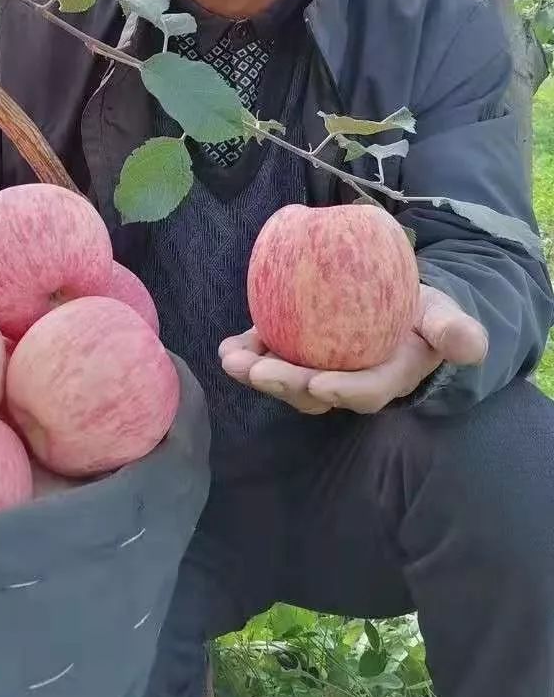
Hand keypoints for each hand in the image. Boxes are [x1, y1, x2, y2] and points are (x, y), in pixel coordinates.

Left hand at [218, 285, 487, 415]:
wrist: (399, 304)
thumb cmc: (422, 315)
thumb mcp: (444, 316)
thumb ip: (455, 330)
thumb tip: (469, 346)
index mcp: (387, 377)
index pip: (366, 391)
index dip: (342, 390)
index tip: (318, 381)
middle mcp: (349, 382)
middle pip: (315, 393)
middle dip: (284, 385)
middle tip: (257, 370)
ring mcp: (320, 369)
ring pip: (286, 380)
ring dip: (256, 372)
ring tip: (232, 359)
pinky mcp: (296, 353)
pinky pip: (270, 356)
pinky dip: (247, 352)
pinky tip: (227, 347)